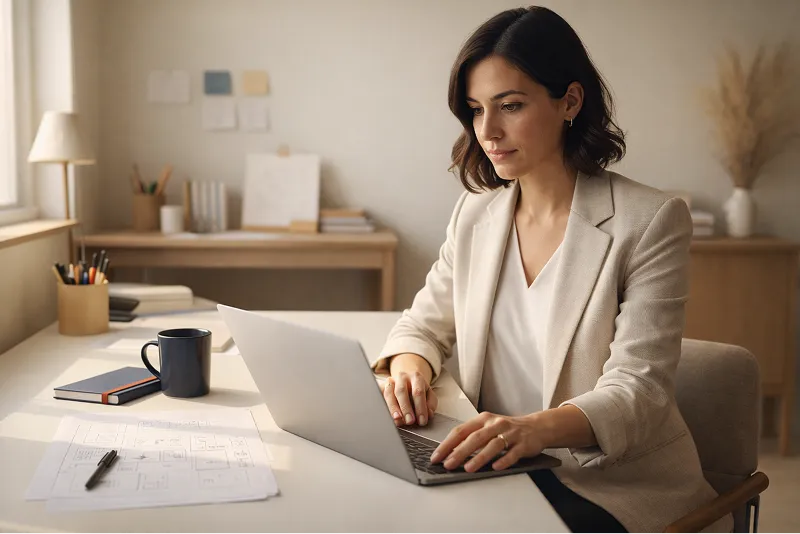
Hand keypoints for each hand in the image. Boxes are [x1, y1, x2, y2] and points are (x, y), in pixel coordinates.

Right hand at [383, 371, 437, 426]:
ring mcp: (390, 381)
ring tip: (398, 419)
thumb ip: (431, 404)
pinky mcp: (381, 387)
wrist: (407, 379)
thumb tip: (428, 414)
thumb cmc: (419, 390)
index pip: (418, 392)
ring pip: (389, 393)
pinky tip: (386, 415)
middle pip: (402, 391)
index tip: (422, 421)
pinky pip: (380, 396)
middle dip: (406, 408)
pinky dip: (383, 406)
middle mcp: (402, 377)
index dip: (420, 407)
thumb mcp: (429, 394)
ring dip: (393, 408)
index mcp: (416, 377)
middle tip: (410, 421)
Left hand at [429, 411, 545, 471]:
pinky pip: (513, 453)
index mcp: (483, 419)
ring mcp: (510, 433)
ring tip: (468, 468)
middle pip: (475, 438)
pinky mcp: (523, 444)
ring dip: (479, 457)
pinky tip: (496, 467)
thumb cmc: (507, 429)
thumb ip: (471, 437)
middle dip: (459, 452)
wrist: (537, 427)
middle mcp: (495, 424)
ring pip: (493, 445)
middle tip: (448, 464)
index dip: (447, 444)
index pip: (461, 431)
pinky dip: (504, 460)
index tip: (436, 457)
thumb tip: (450, 453)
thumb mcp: (488, 427)